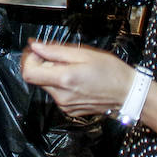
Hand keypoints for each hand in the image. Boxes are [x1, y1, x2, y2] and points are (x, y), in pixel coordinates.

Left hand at [20, 39, 134, 118]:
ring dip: (52, 74)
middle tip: (59, 56)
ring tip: (72, 67)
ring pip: (46, 85)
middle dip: (42, 64)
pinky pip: (56, 94)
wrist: (127, 94)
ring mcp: (65, 105)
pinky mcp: (69, 110)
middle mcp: (62, 96)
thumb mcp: (84, 53)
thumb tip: (35, 46)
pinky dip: (60, 84)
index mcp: (64, 80)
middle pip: (37, 78)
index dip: (29, 59)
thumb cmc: (110, 72)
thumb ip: (55, 50)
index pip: (29, 73)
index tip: (37, 51)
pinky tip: (76, 78)